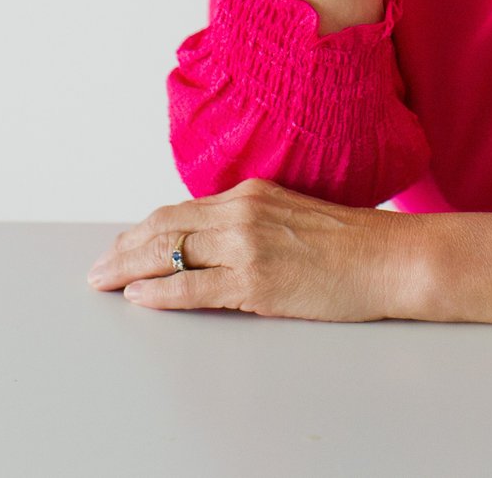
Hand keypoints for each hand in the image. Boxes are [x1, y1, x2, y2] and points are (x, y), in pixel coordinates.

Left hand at [87, 177, 420, 322]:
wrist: (392, 257)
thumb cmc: (353, 244)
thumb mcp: (293, 216)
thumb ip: (252, 223)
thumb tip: (213, 244)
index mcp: (251, 194)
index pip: (180, 210)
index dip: (143, 229)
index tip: (121, 243)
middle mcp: (243, 212)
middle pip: (165, 228)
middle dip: (125, 249)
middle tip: (98, 268)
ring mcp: (248, 245)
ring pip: (170, 254)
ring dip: (130, 269)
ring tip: (105, 282)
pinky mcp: (257, 280)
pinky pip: (194, 287)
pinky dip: (161, 292)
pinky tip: (140, 296)